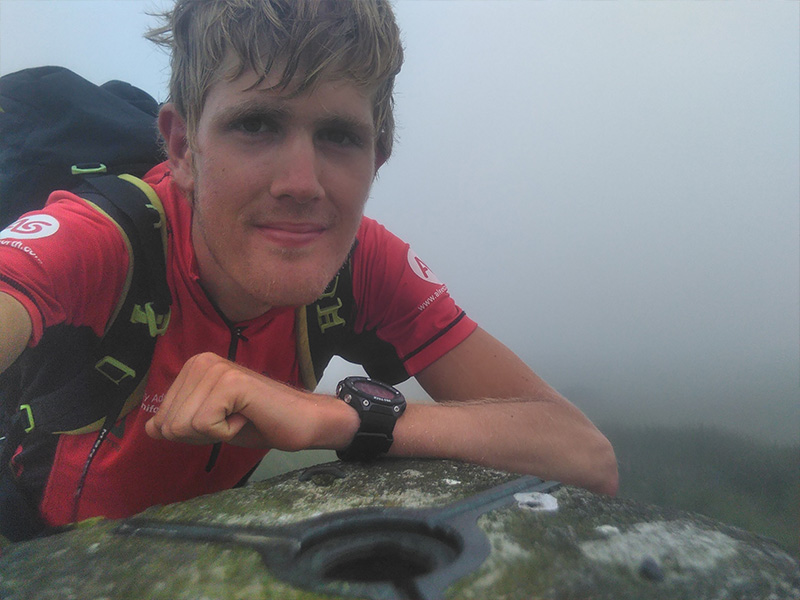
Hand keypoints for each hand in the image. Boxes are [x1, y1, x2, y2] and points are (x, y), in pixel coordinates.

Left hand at [145, 352, 357, 450]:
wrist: (303, 421)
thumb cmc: (259, 422)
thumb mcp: (210, 426)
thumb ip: (180, 423)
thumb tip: (151, 428)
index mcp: (194, 367)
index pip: (162, 418)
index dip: (192, 432)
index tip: (224, 420)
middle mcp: (201, 361)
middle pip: (170, 424)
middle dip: (201, 434)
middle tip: (235, 419)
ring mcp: (215, 369)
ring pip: (183, 426)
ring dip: (215, 432)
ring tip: (242, 415)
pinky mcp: (230, 382)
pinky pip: (204, 425)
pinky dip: (226, 432)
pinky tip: (247, 415)